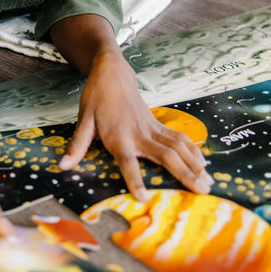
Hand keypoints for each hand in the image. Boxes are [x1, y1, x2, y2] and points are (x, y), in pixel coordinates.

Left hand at [58, 51, 211, 200]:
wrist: (112, 73)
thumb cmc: (96, 98)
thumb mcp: (83, 121)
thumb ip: (77, 146)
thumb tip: (62, 166)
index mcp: (119, 137)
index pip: (127, 163)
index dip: (135, 180)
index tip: (144, 198)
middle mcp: (139, 135)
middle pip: (166, 157)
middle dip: (184, 175)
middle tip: (202, 192)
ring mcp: (152, 128)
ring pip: (179, 148)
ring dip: (195, 165)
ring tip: (208, 182)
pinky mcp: (158, 124)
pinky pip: (179, 138)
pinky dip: (193, 150)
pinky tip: (203, 163)